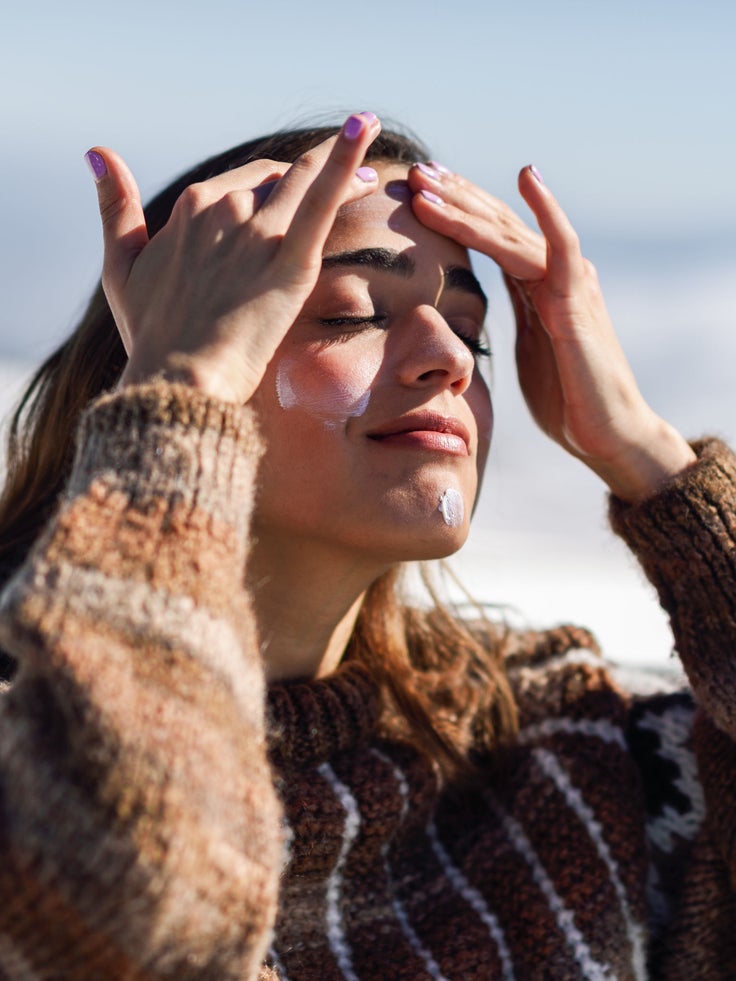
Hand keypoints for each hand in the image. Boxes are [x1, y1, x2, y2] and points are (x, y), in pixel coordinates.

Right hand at [85, 113, 381, 404]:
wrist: (178, 380)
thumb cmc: (151, 334)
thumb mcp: (120, 266)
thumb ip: (114, 207)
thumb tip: (98, 152)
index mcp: (191, 207)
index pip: (245, 182)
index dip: (276, 183)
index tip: (299, 188)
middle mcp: (224, 209)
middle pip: (279, 182)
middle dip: (314, 178)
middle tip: (359, 179)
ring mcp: (257, 233)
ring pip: (306, 182)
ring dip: (345, 164)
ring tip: (375, 161)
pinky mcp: (289, 262)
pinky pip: (322, 201)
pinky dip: (346, 162)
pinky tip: (366, 131)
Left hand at [408, 163, 695, 500]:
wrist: (606, 434)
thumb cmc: (566, 399)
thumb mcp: (527, 350)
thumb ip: (511, 320)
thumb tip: (478, 314)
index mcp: (537, 286)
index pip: (491, 237)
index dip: (455, 211)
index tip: (416, 191)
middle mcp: (554, 274)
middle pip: (498, 224)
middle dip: (454, 196)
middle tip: (414, 169)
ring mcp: (568, 283)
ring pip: (513, 233)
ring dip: (468, 206)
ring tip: (430, 182)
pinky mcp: (578, 302)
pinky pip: (562, 247)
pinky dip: (546, 210)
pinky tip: (527, 177)